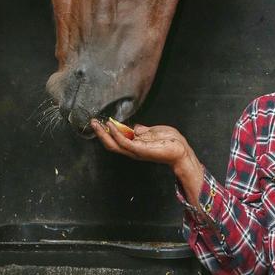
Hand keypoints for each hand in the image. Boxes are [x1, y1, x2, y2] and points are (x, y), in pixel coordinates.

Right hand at [90, 119, 205, 206]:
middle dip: (100, 134)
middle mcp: (133, 150)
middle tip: (92, 122)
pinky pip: (125, 143)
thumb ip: (142, 131)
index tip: (100, 122)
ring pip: (114, 145)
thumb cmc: (170, 142)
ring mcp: (136, 151)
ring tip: (97, 124)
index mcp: (135, 145)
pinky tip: (111, 126)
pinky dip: (116, 134)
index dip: (107, 132)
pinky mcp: (140, 150)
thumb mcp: (153, 132)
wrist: (181, 150)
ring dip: (104, 134)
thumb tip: (134, 128)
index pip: (117, 140)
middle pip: (111, 144)